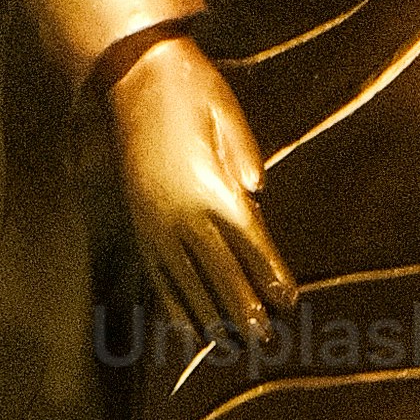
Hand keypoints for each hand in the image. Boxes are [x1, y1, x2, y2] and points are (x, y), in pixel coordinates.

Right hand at [107, 33, 295, 358]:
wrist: (130, 73)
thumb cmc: (189, 86)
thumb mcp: (227, 110)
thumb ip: (245, 155)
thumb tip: (258, 194)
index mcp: (211, 186)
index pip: (250, 243)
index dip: (271, 275)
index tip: (289, 302)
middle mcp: (183, 213)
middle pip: (220, 273)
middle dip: (244, 309)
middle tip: (265, 340)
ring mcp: (156, 221)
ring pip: (187, 282)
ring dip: (210, 316)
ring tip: (229, 346)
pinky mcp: (139, 222)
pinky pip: (157, 273)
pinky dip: (173, 304)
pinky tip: (185, 327)